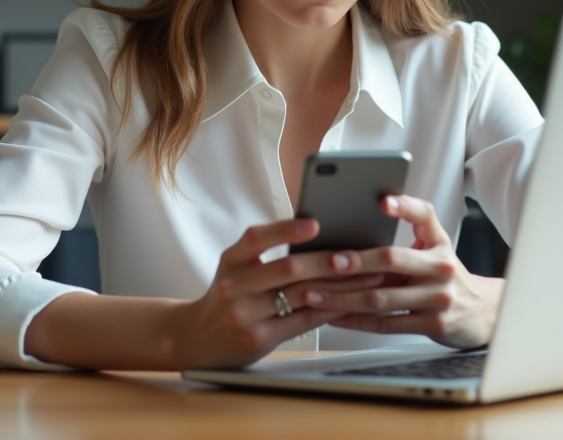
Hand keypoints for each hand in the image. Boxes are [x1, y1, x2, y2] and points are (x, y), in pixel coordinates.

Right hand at [167, 218, 384, 368]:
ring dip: (339, 286)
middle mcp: (234, 286)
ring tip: (366, 278)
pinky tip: (349, 302)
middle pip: (288, 268)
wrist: (197, 337)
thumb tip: (318, 236)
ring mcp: (246, 314)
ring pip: (302, 295)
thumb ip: (263, 253)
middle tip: (357, 255)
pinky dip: (329, 309)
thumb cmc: (227, 296)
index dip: (286, 230)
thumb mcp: (234, 268)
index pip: (256, 238)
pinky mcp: (259, 339)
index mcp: (230, 260)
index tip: (314, 223)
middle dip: (328, 260)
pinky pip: (304, 320)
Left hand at [305, 195, 504, 348]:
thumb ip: (409, 231)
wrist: (482, 313)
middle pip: (392, 260)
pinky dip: (357, 321)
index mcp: (438, 242)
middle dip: (356, 261)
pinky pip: (387, 324)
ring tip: (315, 294)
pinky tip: (334, 317)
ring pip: (382, 298)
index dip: (404, 206)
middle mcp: (441, 268)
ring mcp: (438, 299)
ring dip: (344, 297)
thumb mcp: (436, 247)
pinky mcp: (432, 326)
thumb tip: (362, 216)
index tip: (382, 202)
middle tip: (329, 261)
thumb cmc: (445, 275)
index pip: (424, 215)